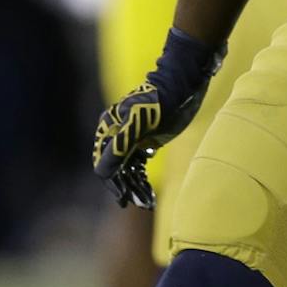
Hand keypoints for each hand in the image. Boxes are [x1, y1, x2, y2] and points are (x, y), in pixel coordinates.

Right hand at [92, 28, 223, 208]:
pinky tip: (150, 192)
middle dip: (126, 187)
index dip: (113, 183)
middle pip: (116, 169)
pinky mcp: (146, 140)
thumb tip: (103, 172)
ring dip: (135, 187)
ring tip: (147, 202)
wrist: (182, 83)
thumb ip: (122, 146)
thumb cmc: (161, 99)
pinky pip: (139, 165)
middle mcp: (117, 135)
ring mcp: (132, 139)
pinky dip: (143, 179)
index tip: (124, 198)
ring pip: (128, 170)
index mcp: (110, 129)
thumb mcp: (141, 123)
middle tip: (141, 203)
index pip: (104, 164)